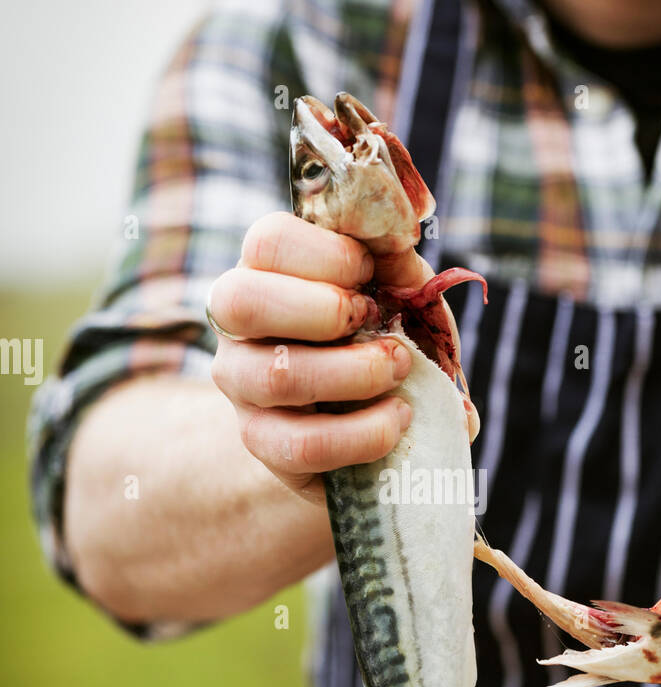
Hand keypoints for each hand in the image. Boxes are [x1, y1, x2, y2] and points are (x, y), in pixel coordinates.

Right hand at [208, 212, 417, 502]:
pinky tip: (396, 420)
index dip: (331, 254)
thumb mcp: (388, 290)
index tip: (371, 274)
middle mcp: (236, 327)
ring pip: (279, 377)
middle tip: (376, 321)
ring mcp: (241, 388)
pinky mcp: (263, 444)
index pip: (268, 242)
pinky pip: (304, 444)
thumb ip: (393, 262)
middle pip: (242, 301)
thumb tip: (398, 241)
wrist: (346, 418)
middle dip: (326, 310)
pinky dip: (364, 433)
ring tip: (399, 371)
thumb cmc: (368, 337)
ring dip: (357, 374)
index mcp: (261, 271)